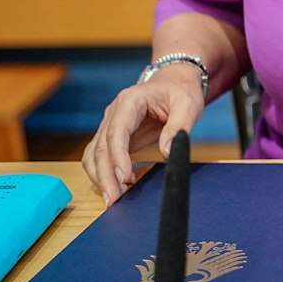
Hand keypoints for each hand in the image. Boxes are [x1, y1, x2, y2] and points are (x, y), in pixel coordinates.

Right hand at [80, 69, 204, 206]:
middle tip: (113, 199)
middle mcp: (113, 113)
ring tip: (113, 198)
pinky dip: (103, 173)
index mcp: (129, 101)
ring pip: (94, 155)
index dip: (118, 157)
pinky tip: (115, 187)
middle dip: (105, 175)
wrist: (173, 82)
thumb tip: (166, 152)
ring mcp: (109, 125)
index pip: (117, 132)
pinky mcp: (112, 137)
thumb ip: (179, 127)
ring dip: (100, 177)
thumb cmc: (180, 91)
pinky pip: (100, 157)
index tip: (124, 178)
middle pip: (101, 148)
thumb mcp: (188, 105)